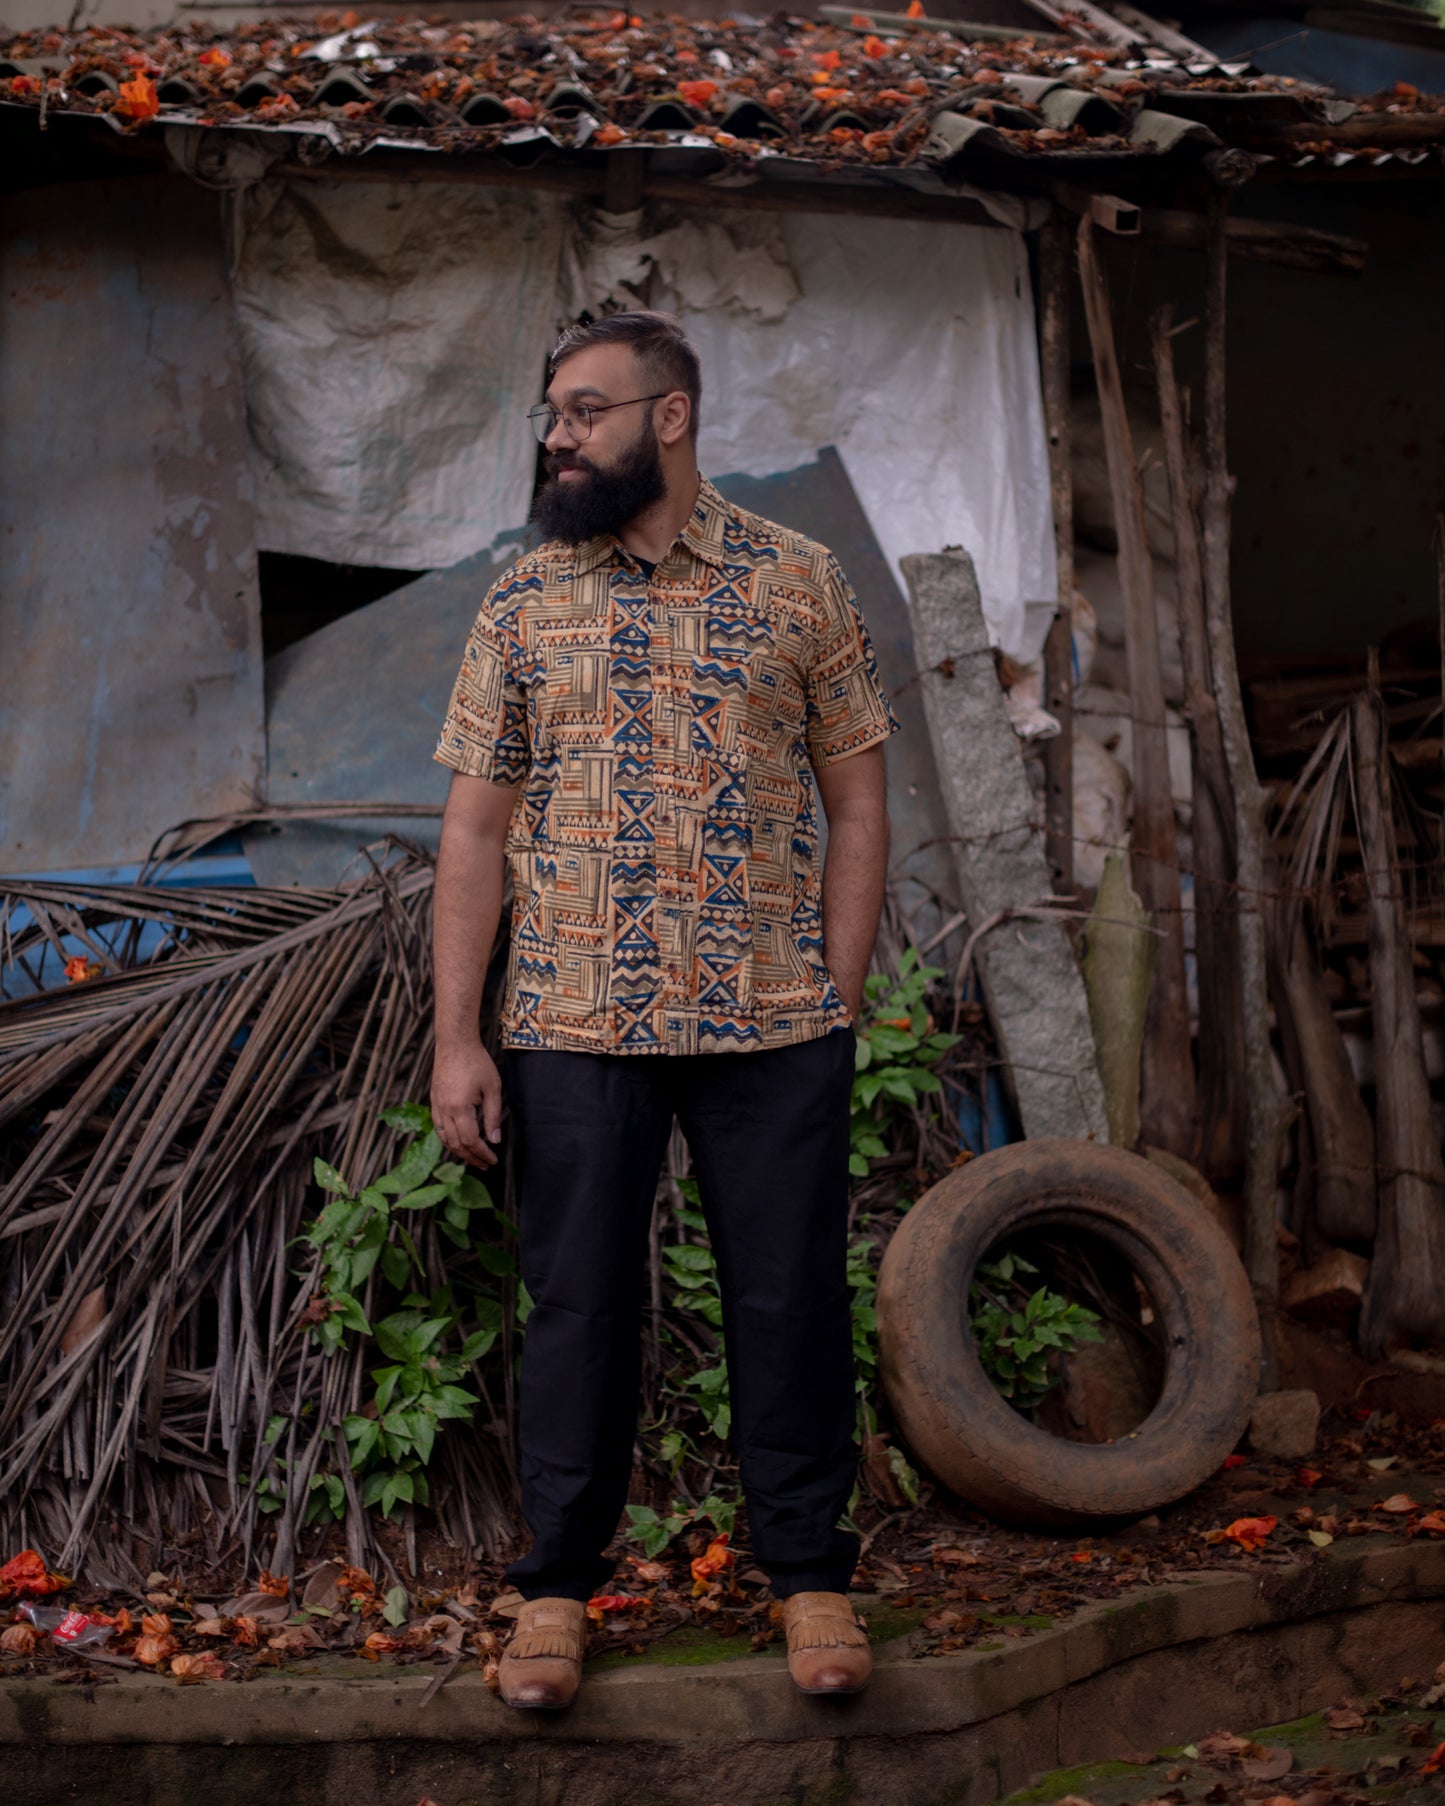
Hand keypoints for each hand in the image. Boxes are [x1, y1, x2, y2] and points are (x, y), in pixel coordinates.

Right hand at [432, 1040, 503, 1167]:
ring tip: (472, 1157)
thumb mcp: (492, 1088)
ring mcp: (436, 1105)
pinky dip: (448, 1139)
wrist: (455, 1043)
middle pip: (456, 1144)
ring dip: (458, 1151)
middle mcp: (444, 1110)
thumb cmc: (477, 1062)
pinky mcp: (434, 1100)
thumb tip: (494, 1140)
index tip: (493, 1160)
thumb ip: (493, 1116)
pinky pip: (438, 1127)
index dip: (482, 1153)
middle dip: (471, 1157)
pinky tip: (459, 1141)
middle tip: (485, 1165)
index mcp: (460, 1108)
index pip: (471, 1140)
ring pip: (444, 1138)